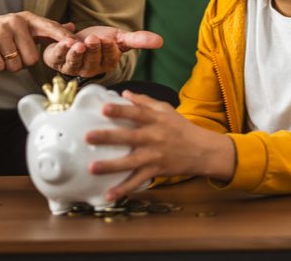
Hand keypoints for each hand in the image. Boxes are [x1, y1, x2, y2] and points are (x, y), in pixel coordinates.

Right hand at [0, 12, 74, 72]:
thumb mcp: (22, 29)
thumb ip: (46, 30)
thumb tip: (72, 27)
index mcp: (27, 19)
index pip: (50, 29)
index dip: (63, 39)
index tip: (76, 45)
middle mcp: (15, 21)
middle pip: (32, 59)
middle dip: (21, 63)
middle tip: (9, 54)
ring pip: (15, 65)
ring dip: (6, 65)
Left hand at [42, 26, 162, 77]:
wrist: (75, 39)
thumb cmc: (99, 40)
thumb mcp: (119, 37)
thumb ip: (138, 40)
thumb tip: (161, 41)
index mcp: (107, 64)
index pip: (110, 58)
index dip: (108, 48)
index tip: (109, 38)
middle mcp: (91, 68)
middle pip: (93, 60)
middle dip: (93, 49)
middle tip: (93, 38)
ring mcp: (74, 67)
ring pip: (76, 62)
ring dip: (76, 53)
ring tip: (77, 44)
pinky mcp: (58, 61)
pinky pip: (59, 57)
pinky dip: (61, 50)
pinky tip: (64, 42)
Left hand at [85, 91, 234, 202]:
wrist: (202, 151)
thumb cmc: (181, 128)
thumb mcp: (166, 110)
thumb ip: (145, 102)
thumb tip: (124, 93)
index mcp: (156, 120)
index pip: (137, 114)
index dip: (121, 110)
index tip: (104, 108)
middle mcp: (154, 138)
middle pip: (129, 137)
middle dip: (108, 137)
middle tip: (88, 137)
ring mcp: (154, 156)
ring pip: (130, 163)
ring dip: (110, 166)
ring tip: (92, 168)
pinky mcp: (155, 172)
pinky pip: (137, 182)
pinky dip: (123, 190)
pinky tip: (109, 196)